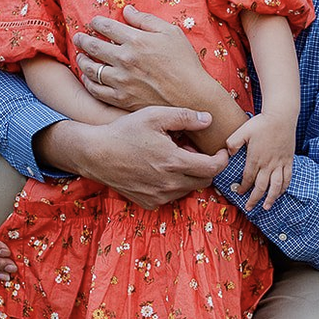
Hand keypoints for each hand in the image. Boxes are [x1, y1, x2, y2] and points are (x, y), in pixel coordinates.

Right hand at [46, 107, 229, 208]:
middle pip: (204, 182)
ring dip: (189, 176)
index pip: (214, 168)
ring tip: (174, 159)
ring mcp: (159, 196)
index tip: (222, 151)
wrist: (96, 154)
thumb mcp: (155, 116)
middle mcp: (169, 184)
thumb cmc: (125, 131)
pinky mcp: (149, 203)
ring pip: (188, 190)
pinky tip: (160, 170)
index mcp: (175, 162)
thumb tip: (208, 120)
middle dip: (206, 167)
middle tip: (193, 152)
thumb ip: (185, 117)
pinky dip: (173, 185)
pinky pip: (171, 196)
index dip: (222, 159)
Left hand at [75, 6, 210, 111]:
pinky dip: (88, 82)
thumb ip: (146, 20)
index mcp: (136, 40)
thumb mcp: (171, 33)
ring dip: (82, 60)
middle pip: (93, 46)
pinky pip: (96, 90)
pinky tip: (88, 78)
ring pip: (90, 68)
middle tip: (78, 37)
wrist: (192, 97)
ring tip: (80, 57)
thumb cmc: (184, 63)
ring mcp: (121, 81)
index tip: (94, 23)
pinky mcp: (121, 99)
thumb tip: (127, 10)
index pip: (106, 27)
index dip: (96, 23)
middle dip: (82, 39)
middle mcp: (124, 59)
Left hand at [226, 112, 294, 210]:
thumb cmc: (261, 123)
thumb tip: (227, 153)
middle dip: (254, 199)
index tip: (238, 192)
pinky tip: (280, 193)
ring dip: (271, 198)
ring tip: (266, 207)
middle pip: (262, 187)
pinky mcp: (289, 160)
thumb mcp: (243, 130)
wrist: (282, 116)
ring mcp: (280, 163)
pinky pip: (288, 178)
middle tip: (249, 207)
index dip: (243, 187)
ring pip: (276, 186)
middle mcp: (268, 163)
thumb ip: (233, 142)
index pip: (248, 178)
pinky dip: (284, 188)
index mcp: (256, 158)